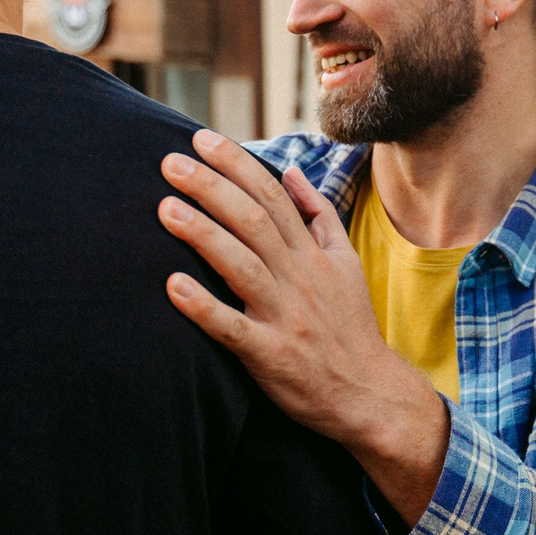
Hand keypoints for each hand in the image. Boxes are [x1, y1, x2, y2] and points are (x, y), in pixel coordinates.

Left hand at [159, 132, 447, 521]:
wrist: (369, 393)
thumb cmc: (349, 327)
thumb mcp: (345, 263)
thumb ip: (317, 215)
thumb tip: (292, 170)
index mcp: (312, 254)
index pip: (272, 195)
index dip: (236, 164)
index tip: (201, 140)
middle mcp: (299, 278)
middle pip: (253, 220)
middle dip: (211, 187)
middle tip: (170, 163)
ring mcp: (285, 316)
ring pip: (242, 265)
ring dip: (203, 234)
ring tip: (166, 209)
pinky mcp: (271, 355)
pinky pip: (233, 329)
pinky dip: (203, 307)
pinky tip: (173, 286)